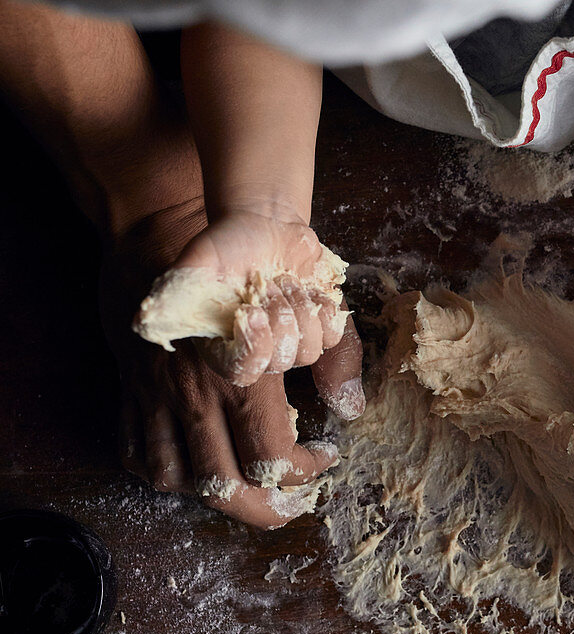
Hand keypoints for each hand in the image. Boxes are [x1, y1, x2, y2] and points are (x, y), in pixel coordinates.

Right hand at [103, 199, 364, 528]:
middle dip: (264, 507)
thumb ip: (338, 356)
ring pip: (177, 478)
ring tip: (243, 488)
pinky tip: (191, 467)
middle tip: (290, 503)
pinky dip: (163, 472)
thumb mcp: (305, 301)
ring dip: (212, 494)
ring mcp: (156, 395)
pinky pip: (134, 451)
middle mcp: (194, 395)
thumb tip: (351, 408)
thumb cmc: (243, 265)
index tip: (323, 457)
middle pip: (226, 486)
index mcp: (240, 377)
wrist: (165, 229)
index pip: (272, 456)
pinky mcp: (130, 388)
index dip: (304, 470)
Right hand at [163, 209, 350, 386]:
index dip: (255, 347)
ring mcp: (290, 346)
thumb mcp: (195, 264)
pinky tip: (305, 287)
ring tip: (282, 281)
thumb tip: (146, 322)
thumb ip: (172, 294)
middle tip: (266, 286)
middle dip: (279, 317)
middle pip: (282, 361)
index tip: (250, 310)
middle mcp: (258, 355)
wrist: (263, 226)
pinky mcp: (318, 331)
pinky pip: (335, 337)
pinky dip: (322, 307)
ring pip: (310, 349)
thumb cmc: (225, 247)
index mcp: (223, 350)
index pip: (244, 374)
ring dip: (299, 306)